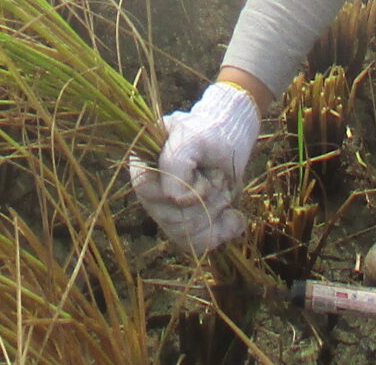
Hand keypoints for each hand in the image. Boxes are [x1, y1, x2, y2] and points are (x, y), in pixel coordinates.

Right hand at [125, 82, 259, 254]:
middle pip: (173, 221)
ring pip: (188, 235)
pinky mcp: (191, 226)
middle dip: (205, 199)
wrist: (230, 137)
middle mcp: (152, 195)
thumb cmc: (209, 132)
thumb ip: (174, 161)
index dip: (184, 192)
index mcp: (142, 169)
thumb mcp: (192, 137)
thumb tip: (172, 198)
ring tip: (221, 186)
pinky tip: (233, 214)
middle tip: (216, 175)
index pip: (152, 196)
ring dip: (216, 209)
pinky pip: (203, 243)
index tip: (203, 173)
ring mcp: (170, 213)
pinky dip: (226, 229)